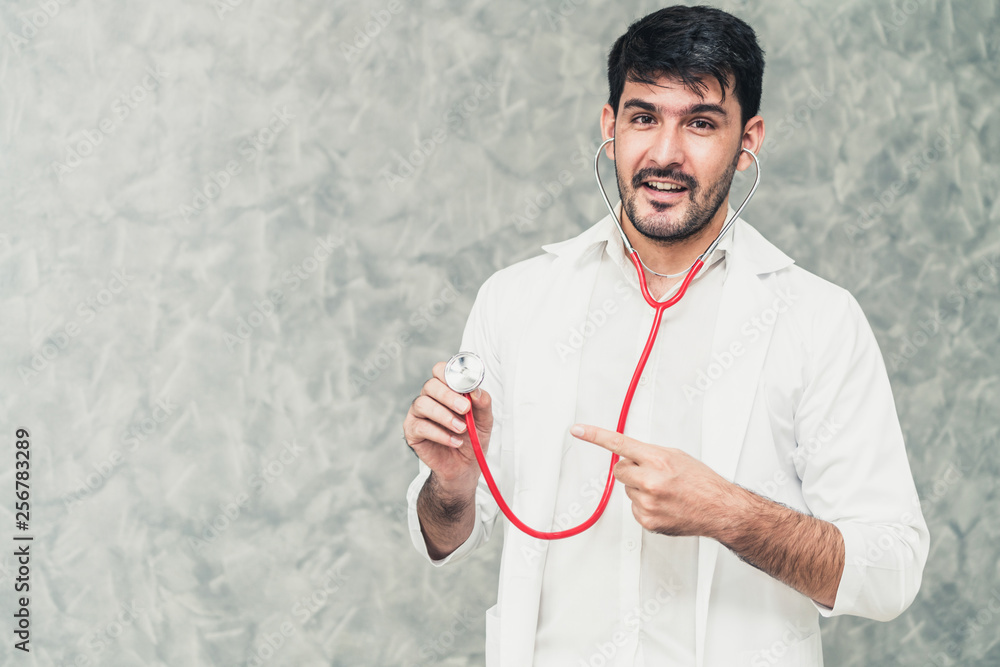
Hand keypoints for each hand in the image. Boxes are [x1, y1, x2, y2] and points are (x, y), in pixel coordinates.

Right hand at [404, 361, 493, 491]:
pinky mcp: (412, 431)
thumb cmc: (472, 438)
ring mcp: (418, 413)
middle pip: (431, 385)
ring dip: (444, 416)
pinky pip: (420, 427)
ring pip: (423, 404)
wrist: (464, 466)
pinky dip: (440, 434)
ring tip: (461, 429)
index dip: (451, 374)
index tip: (466, 386)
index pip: (441, 370)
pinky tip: (454, 441)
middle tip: (465, 409)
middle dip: (449, 396)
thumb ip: (483, 403)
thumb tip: (476, 390)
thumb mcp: (485, 420)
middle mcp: (429, 397)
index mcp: (446, 389)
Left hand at [570, 424, 740, 537]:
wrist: (721, 509)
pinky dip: (645, 506)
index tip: (578, 430)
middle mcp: (651, 481)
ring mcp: (648, 503)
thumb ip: (650, 454)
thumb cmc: (703, 482)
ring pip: (628, 490)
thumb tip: (629, 455)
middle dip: (632, 470)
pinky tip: (664, 505)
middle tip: (653, 475)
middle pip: (620, 470)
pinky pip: (634, 508)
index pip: (619, 444)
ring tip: (665, 493)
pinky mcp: (648, 521)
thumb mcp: (676, 456)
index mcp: (658, 460)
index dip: (595, 436)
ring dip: (640, 489)